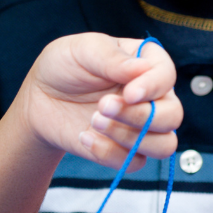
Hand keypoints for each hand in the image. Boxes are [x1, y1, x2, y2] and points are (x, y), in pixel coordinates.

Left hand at [14, 34, 180, 169]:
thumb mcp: (81, 50)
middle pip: (173, 115)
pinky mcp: (126, 149)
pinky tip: (85, 137)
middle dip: (139, 116)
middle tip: (102, 106)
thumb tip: (142, 68)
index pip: (167, 76)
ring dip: (129, 138)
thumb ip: (111, 58)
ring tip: (94, 121)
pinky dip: (110, 153)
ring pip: (164, 145)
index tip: (128, 93)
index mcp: (146, 64)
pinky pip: (135, 162)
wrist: (39, 100)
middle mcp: (152, 96)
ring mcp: (142, 126)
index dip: (153, 87)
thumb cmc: (63, 67)